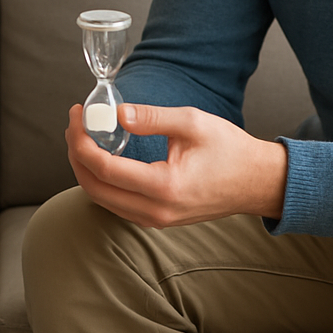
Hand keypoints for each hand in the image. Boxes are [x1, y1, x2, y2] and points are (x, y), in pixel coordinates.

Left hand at [66, 102, 287, 226]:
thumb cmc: (229, 150)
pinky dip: (100, 180)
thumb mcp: (192, 122)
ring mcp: (155, 219)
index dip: (82, 139)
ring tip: (83, 134)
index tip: (78, 114)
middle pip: (93, 188)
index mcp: (164, 186)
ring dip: (84, 168)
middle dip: (76, 153)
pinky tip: (102, 154)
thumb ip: (152, 118)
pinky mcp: (156, 219)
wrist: (256, 183)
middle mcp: (155, 210)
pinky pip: (115, 204)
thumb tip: (116, 113)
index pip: (104, 168)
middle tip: (76, 123)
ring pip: (101, 199)